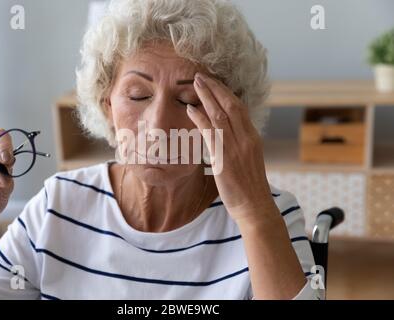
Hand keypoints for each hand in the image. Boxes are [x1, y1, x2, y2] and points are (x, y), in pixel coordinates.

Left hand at [187, 72, 275, 220]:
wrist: (255, 206)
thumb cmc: (250, 187)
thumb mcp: (249, 160)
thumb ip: (239, 144)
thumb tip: (228, 134)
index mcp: (253, 137)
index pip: (240, 108)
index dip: (226, 93)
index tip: (214, 83)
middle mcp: (246, 138)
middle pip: (230, 105)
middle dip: (215, 88)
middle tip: (201, 75)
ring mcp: (235, 146)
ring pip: (220, 114)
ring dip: (207, 96)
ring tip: (195, 83)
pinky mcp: (224, 157)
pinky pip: (210, 132)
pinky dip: (200, 118)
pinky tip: (190, 109)